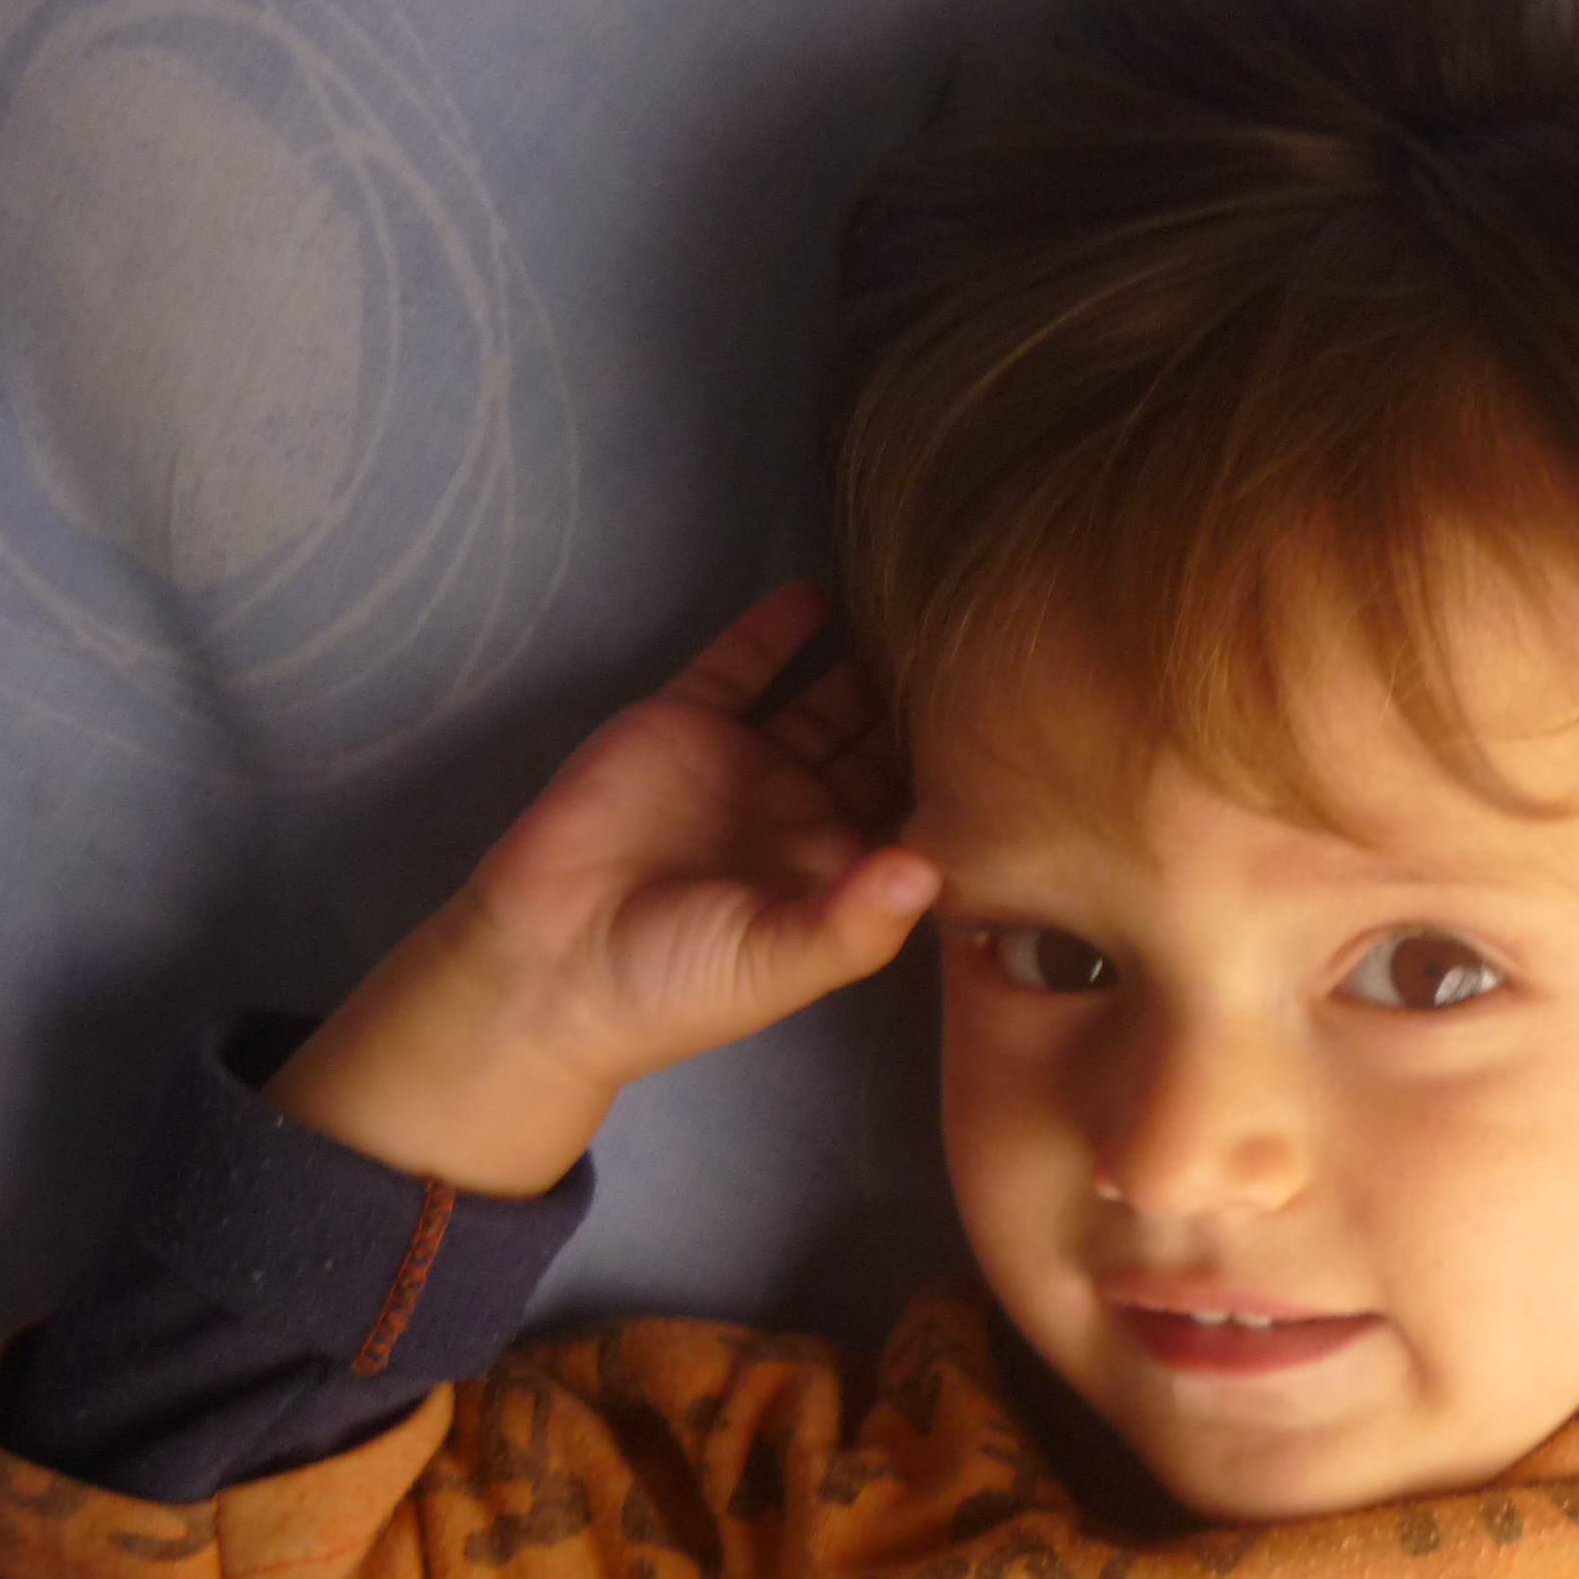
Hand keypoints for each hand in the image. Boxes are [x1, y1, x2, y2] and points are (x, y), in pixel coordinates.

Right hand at [267, 585, 941, 1195]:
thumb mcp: (778, 965)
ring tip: (931, 611)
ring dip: (873, 661)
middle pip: (890, 745)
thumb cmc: (678, 984)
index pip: (925, 815)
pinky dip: (781, 629)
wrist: (549, 962)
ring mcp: (749, 762)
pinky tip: (825, 594)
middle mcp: (807, 812)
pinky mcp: (687, 721)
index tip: (1029, 738)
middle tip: (999, 653)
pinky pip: (744, 664)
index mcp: (842, 873)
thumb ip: (855, 923)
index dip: (970, 783)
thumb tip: (932, 871)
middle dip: (935, 709)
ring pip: (829, 697)